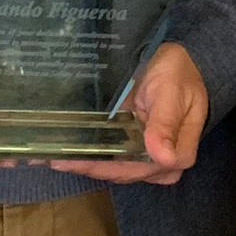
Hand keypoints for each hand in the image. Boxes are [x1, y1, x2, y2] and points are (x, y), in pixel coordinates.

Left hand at [50, 41, 207, 185]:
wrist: (182, 63)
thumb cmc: (179, 75)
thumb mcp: (172, 93)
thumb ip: (166, 124)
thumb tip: (165, 158)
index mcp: (179, 154)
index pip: (138, 169)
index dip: (107, 168)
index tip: (78, 162)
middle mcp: (163, 163)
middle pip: (123, 172)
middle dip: (89, 167)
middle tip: (53, 159)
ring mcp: (147, 157)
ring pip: (114, 168)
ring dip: (85, 163)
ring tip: (53, 156)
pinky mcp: (135, 147)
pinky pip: (112, 157)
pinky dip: (90, 155)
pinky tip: (66, 152)